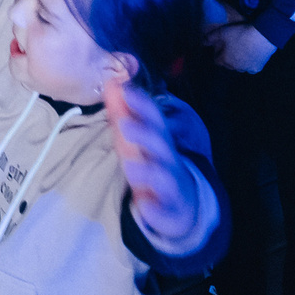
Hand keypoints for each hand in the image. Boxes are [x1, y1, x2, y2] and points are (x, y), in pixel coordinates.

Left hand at [105, 73, 201, 242]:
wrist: (184, 201)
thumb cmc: (157, 162)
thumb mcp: (142, 138)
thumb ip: (125, 113)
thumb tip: (110, 84)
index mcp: (161, 139)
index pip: (154, 118)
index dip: (141, 104)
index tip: (124, 89)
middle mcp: (169, 159)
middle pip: (160, 144)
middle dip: (143, 134)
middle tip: (122, 125)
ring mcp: (172, 184)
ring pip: (163, 177)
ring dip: (147, 171)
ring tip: (128, 166)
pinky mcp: (170, 210)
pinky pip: (164, 211)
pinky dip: (155, 209)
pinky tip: (144, 205)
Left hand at [205, 21, 275, 72]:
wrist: (261, 36)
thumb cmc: (240, 33)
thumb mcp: (222, 32)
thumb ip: (210, 38)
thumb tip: (202, 42)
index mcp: (225, 60)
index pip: (217, 60)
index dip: (218, 53)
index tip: (221, 48)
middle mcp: (234, 67)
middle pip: (228, 65)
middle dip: (228, 59)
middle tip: (232, 48)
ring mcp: (246, 69)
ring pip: (240, 68)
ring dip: (239, 62)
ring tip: (242, 51)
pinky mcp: (257, 68)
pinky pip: (251, 68)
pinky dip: (250, 63)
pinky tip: (252, 56)